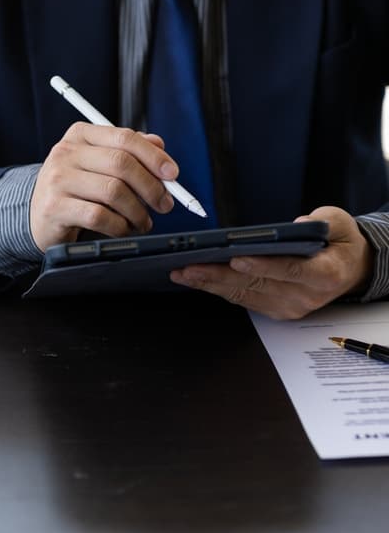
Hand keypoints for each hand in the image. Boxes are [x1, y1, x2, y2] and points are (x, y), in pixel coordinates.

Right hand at [29, 122, 177, 248]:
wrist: (38, 215)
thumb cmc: (76, 189)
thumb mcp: (98, 164)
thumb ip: (127, 151)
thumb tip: (159, 145)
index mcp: (79, 135)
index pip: (124, 138)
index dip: (154, 156)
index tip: (172, 175)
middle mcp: (65, 152)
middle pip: (121, 164)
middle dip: (151, 187)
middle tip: (164, 204)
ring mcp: (57, 179)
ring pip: (113, 191)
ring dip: (137, 211)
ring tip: (142, 221)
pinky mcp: (55, 207)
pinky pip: (99, 216)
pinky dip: (119, 226)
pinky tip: (122, 229)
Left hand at [170, 206, 373, 319]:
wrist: (350, 270)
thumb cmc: (339, 243)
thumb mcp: (340, 223)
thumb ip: (320, 221)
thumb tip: (293, 225)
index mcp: (326, 273)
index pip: (292, 271)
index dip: (263, 266)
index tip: (237, 258)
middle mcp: (306, 295)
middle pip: (257, 285)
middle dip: (219, 275)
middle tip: (189, 267)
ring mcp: (290, 306)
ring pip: (244, 295)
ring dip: (210, 284)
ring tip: (183, 273)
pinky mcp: (275, 311)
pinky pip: (242, 299)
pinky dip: (217, 288)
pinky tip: (196, 279)